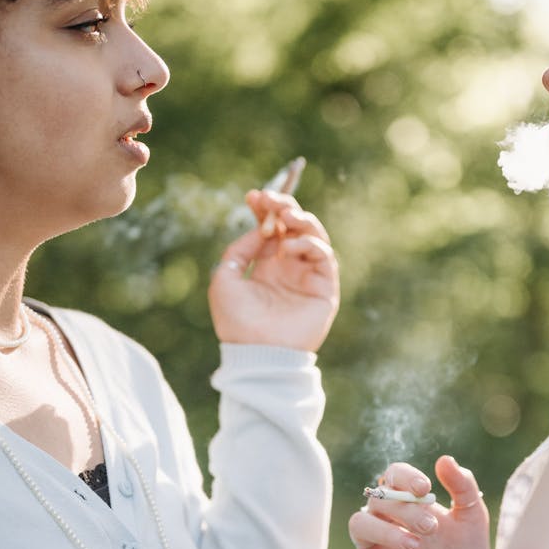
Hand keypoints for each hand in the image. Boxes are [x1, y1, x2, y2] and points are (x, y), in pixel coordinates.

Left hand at [208, 189, 338, 350]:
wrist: (256, 353)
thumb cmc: (236, 321)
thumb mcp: (224, 278)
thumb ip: (239, 250)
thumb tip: (261, 230)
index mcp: (267, 267)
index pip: (272, 230)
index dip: (265, 210)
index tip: (253, 196)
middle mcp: (290, 269)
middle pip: (294, 227)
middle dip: (284, 207)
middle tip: (272, 199)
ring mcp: (308, 278)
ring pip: (314, 236)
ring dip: (302, 219)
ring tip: (286, 215)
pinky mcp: (325, 289)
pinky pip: (324, 257)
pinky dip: (309, 244)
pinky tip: (289, 248)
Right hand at [349, 455, 490, 548]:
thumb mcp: (472, 519)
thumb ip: (463, 487)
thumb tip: (444, 459)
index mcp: (406, 503)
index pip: (392, 476)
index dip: (404, 478)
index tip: (425, 489)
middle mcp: (385, 521)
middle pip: (377, 500)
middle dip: (403, 510)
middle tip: (432, 527)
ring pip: (358, 526)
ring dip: (386, 533)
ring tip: (418, 547)